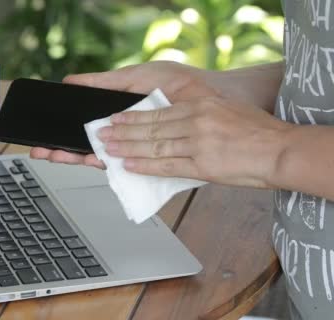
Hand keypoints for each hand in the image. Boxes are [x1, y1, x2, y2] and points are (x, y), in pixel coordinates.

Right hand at [30, 61, 227, 167]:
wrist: (223, 98)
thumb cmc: (186, 85)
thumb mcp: (140, 76)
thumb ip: (108, 81)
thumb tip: (73, 80)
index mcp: (121, 116)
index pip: (86, 126)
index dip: (65, 130)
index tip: (42, 133)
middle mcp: (128, 136)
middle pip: (88, 145)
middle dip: (62, 147)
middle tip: (39, 148)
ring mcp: (139, 150)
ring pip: (101, 157)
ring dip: (75, 157)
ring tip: (52, 154)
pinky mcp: (155, 161)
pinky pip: (126, 165)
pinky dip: (104, 163)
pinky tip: (87, 159)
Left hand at [98, 96, 291, 187]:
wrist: (280, 149)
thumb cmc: (256, 131)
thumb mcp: (224, 110)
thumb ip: (198, 114)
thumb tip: (172, 122)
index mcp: (199, 105)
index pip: (157, 111)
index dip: (132, 116)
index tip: (115, 118)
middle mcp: (195, 122)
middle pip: (150, 127)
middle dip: (122, 132)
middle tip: (101, 133)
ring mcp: (197, 144)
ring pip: (153, 145)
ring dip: (126, 148)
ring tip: (107, 148)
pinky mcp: (202, 165)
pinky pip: (166, 166)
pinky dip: (144, 165)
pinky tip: (128, 165)